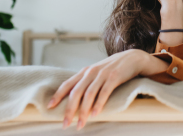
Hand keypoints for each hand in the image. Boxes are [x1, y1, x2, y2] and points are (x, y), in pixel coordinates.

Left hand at [47, 49, 165, 129]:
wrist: (132, 57)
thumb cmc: (113, 68)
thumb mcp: (97, 72)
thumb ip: (87, 81)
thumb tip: (75, 97)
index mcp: (85, 71)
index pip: (67, 84)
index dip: (57, 95)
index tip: (49, 107)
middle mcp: (91, 72)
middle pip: (76, 92)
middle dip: (69, 110)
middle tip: (65, 124)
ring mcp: (102, 74)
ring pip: (89, 95)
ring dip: (83, 112)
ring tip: (80, 125)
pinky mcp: (114, 77)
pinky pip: (104, 93)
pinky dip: (98, 104)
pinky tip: (95, 114)